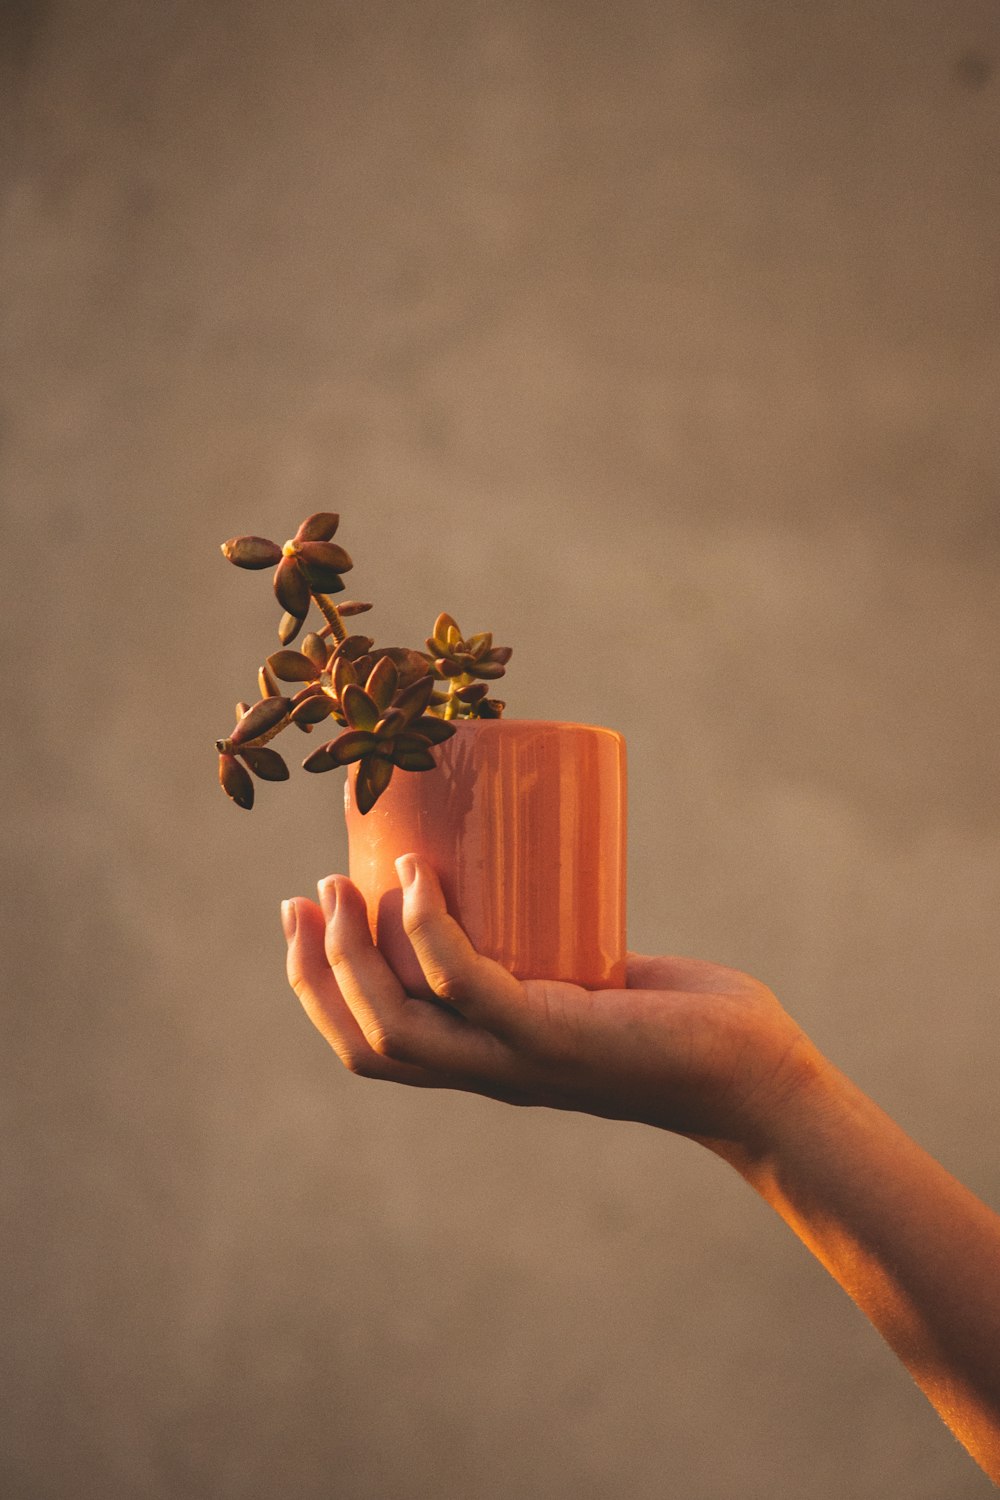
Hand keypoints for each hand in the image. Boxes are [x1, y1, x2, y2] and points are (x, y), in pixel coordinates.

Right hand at [282, 855, 822, 1152]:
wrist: (749, 1068)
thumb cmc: (674, 1019)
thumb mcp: (584, 982)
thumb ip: (548, 950)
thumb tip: (524, 869)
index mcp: (483, 1062)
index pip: (371, 1045)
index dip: (318, 988)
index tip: (301, 914)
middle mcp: (487, 1072)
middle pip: (365, 1040)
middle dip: (316, 970)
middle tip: (308, 894)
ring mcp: (516, 1058)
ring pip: (397, 1022)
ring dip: (353, 952)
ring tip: (346, 883)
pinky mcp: (555, 1035)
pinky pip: (465, 983)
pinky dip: (428, 929)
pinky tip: (421, 876)